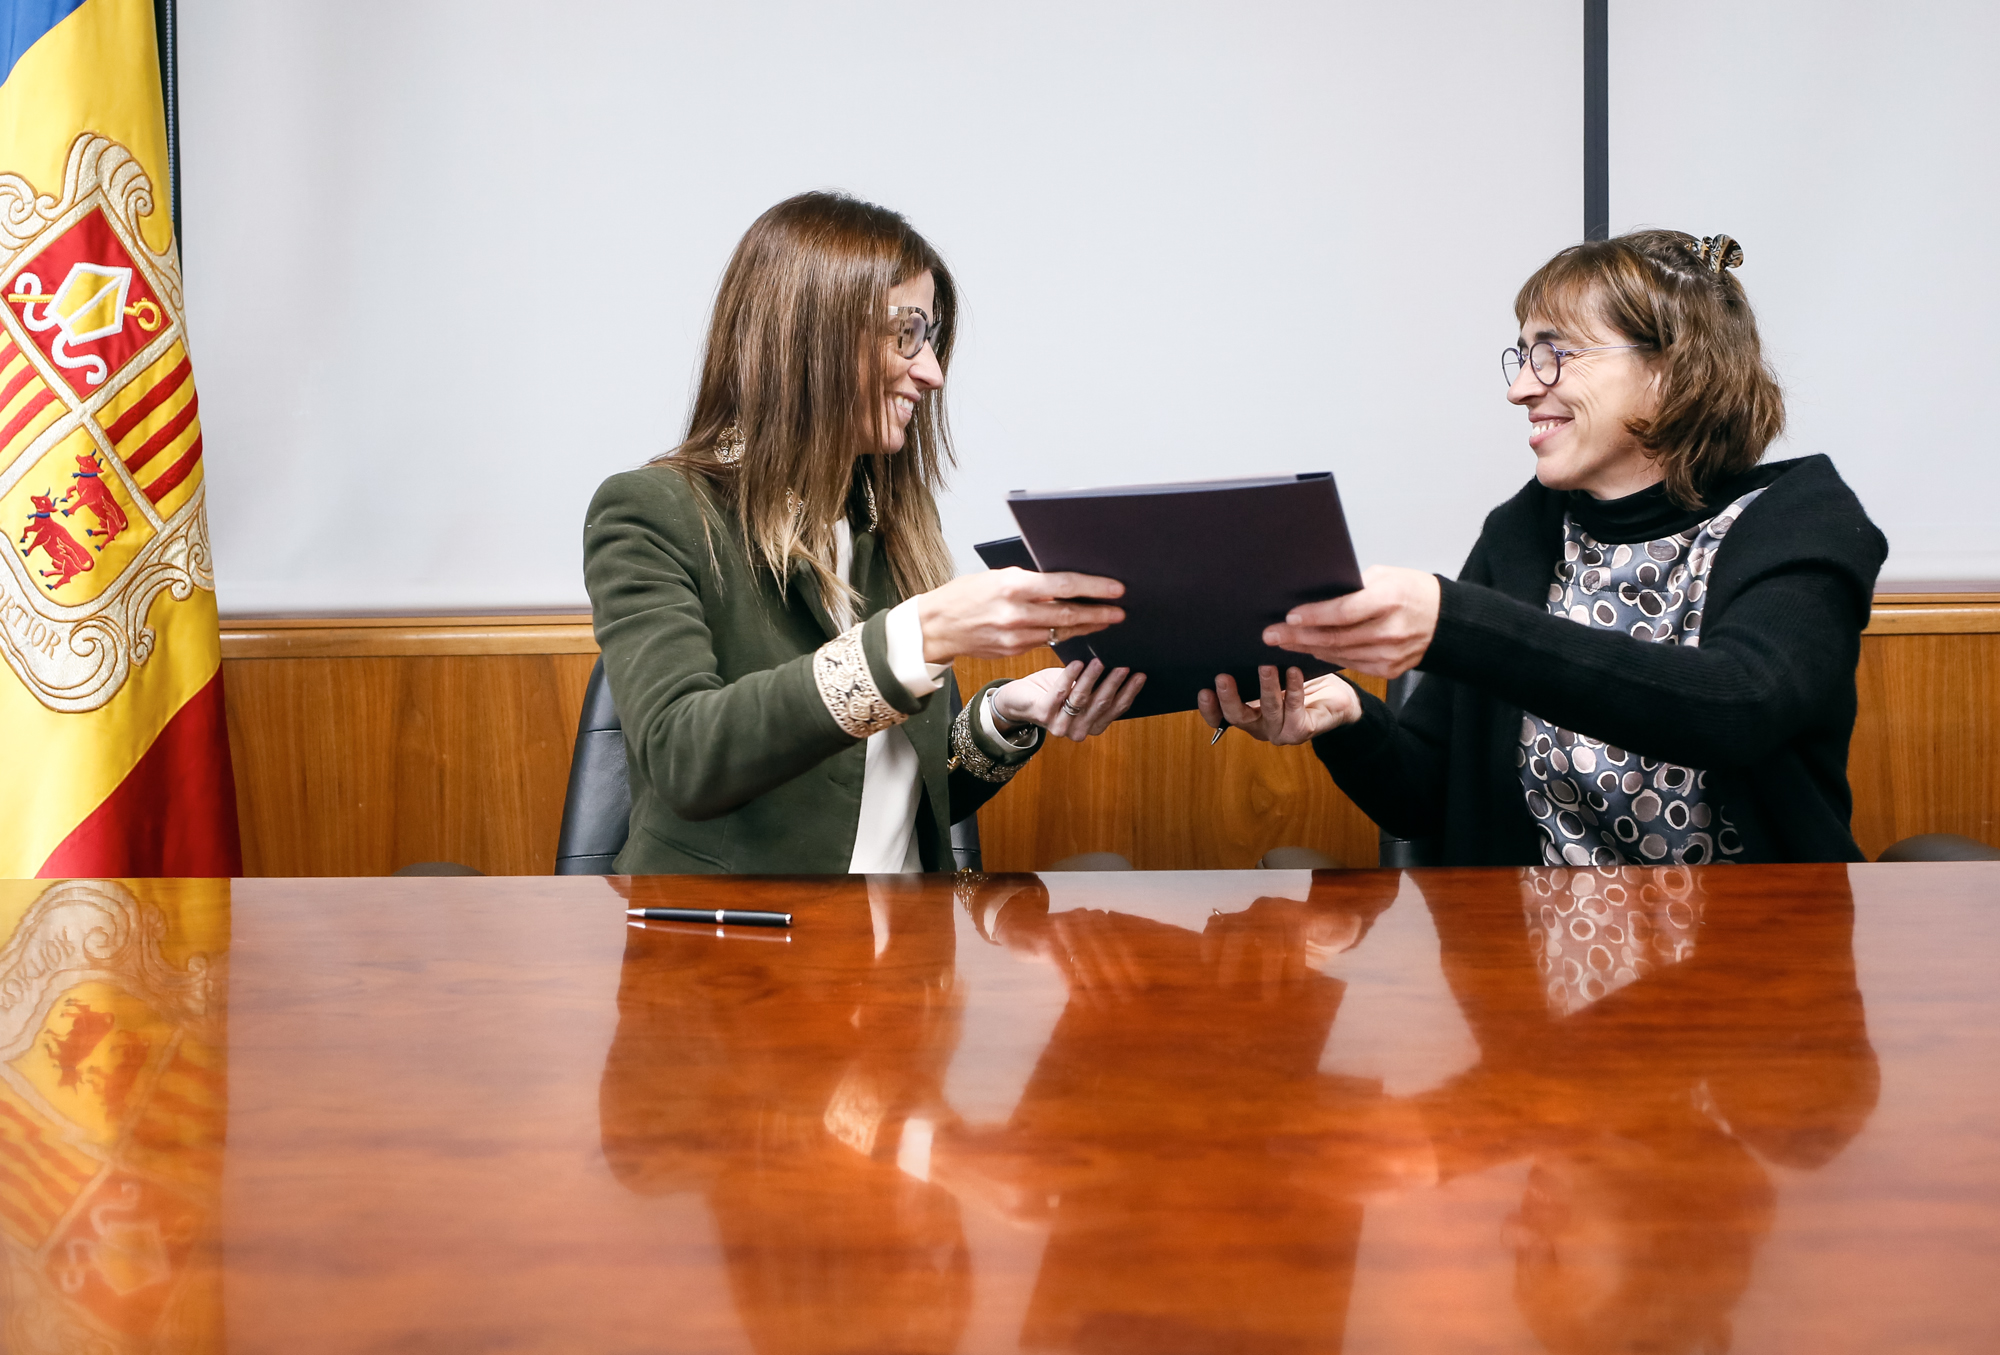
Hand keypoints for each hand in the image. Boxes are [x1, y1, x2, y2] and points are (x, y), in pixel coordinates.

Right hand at [916, 567, 1125, 662]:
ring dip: (1085, 627)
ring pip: (1060, 631)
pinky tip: (1075, 631)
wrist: (937, 626)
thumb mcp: (997, 577)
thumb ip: (1029, 583)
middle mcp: (1017, 613)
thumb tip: (1063, 584)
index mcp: (1013, 587)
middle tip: (1120, 612)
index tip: (1116, 590)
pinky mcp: (1014, 652)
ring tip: (1105, 621)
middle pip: (1069, 614)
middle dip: (1099, 614)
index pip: (1064, 586)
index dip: (1094, 588)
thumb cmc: (965, 595)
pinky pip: (1045, 642)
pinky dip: (1061, 635)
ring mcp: (1016, 637)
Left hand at [991, 660, 1145, 741]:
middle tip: (1124, 666)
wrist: (1018, 699)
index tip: (1140, 675)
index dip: (1129, 692)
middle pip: (1101, 704)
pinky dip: (1070, 676)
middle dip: (1114, 683)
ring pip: (1082, 698)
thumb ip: (1098, 684)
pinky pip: (1060, 692)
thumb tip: (1121, 663)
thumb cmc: (1052, 690)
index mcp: (1093, 726)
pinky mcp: (1043, 714)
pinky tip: (1077, 663)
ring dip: (1092, 678)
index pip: (1116, 709)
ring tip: (1100, 661)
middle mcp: (1078, 730)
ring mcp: (1060, 725)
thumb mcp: (1080, 689)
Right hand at [1197, 666, 1359, 744]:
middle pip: (1238, 717)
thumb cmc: (1298, 681)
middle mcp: (1259, 726)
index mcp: (1246, 714)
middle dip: (1229, 697)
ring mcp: (1279, 731)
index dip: (1209, 708)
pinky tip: (1294, 671)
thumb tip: (1234, 637)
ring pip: (1268, 710)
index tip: (1203, 690)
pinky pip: (1295, 708)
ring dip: (1266, 687)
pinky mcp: (1301, 731)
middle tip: (1223, 677)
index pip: (1220, 717)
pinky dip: (1294, 687)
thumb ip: (1251, 667)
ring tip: (1266, 666)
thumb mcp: (1270, 674)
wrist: (1336, 699)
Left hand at [1260, 565, 1439, 677]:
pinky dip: (1327, 657)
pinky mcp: (1388, 669)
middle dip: (1298, 636)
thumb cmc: (1410, 590)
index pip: (1344, 611)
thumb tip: (1315, 595)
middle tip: (1270, 635)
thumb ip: (1353, 587)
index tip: (1289, 616)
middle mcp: (1390, 630)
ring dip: (1306, 648)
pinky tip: (1309, 650)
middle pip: (1335, 637)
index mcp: (1390, 599)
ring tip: (1282, 642)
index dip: (1315, 616)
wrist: (1444, 620)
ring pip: (1338, 654)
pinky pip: (1349, 664)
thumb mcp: (1385, 575)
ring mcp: (1390, 654)